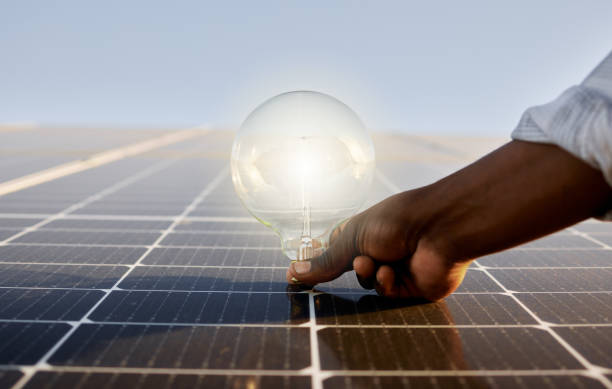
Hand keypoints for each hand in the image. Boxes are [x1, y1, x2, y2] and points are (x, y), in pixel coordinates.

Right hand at [286, 141, 611, 299]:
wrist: (439, 230)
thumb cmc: (396, 222)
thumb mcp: (353, 237)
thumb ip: (325, 260)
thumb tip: (293, 271)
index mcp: (363, 231)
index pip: (333, 250)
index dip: (319, 261)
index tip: (298, 275)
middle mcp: (378, 249)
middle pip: (348, 269)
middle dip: (347, 267)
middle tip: (353, 261)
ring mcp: (394, 268)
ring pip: (366, 284)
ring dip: (367, 274)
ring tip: (375, 262)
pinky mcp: (410, 288)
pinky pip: (386, 293)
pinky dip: (385, 283)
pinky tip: (392, 271)